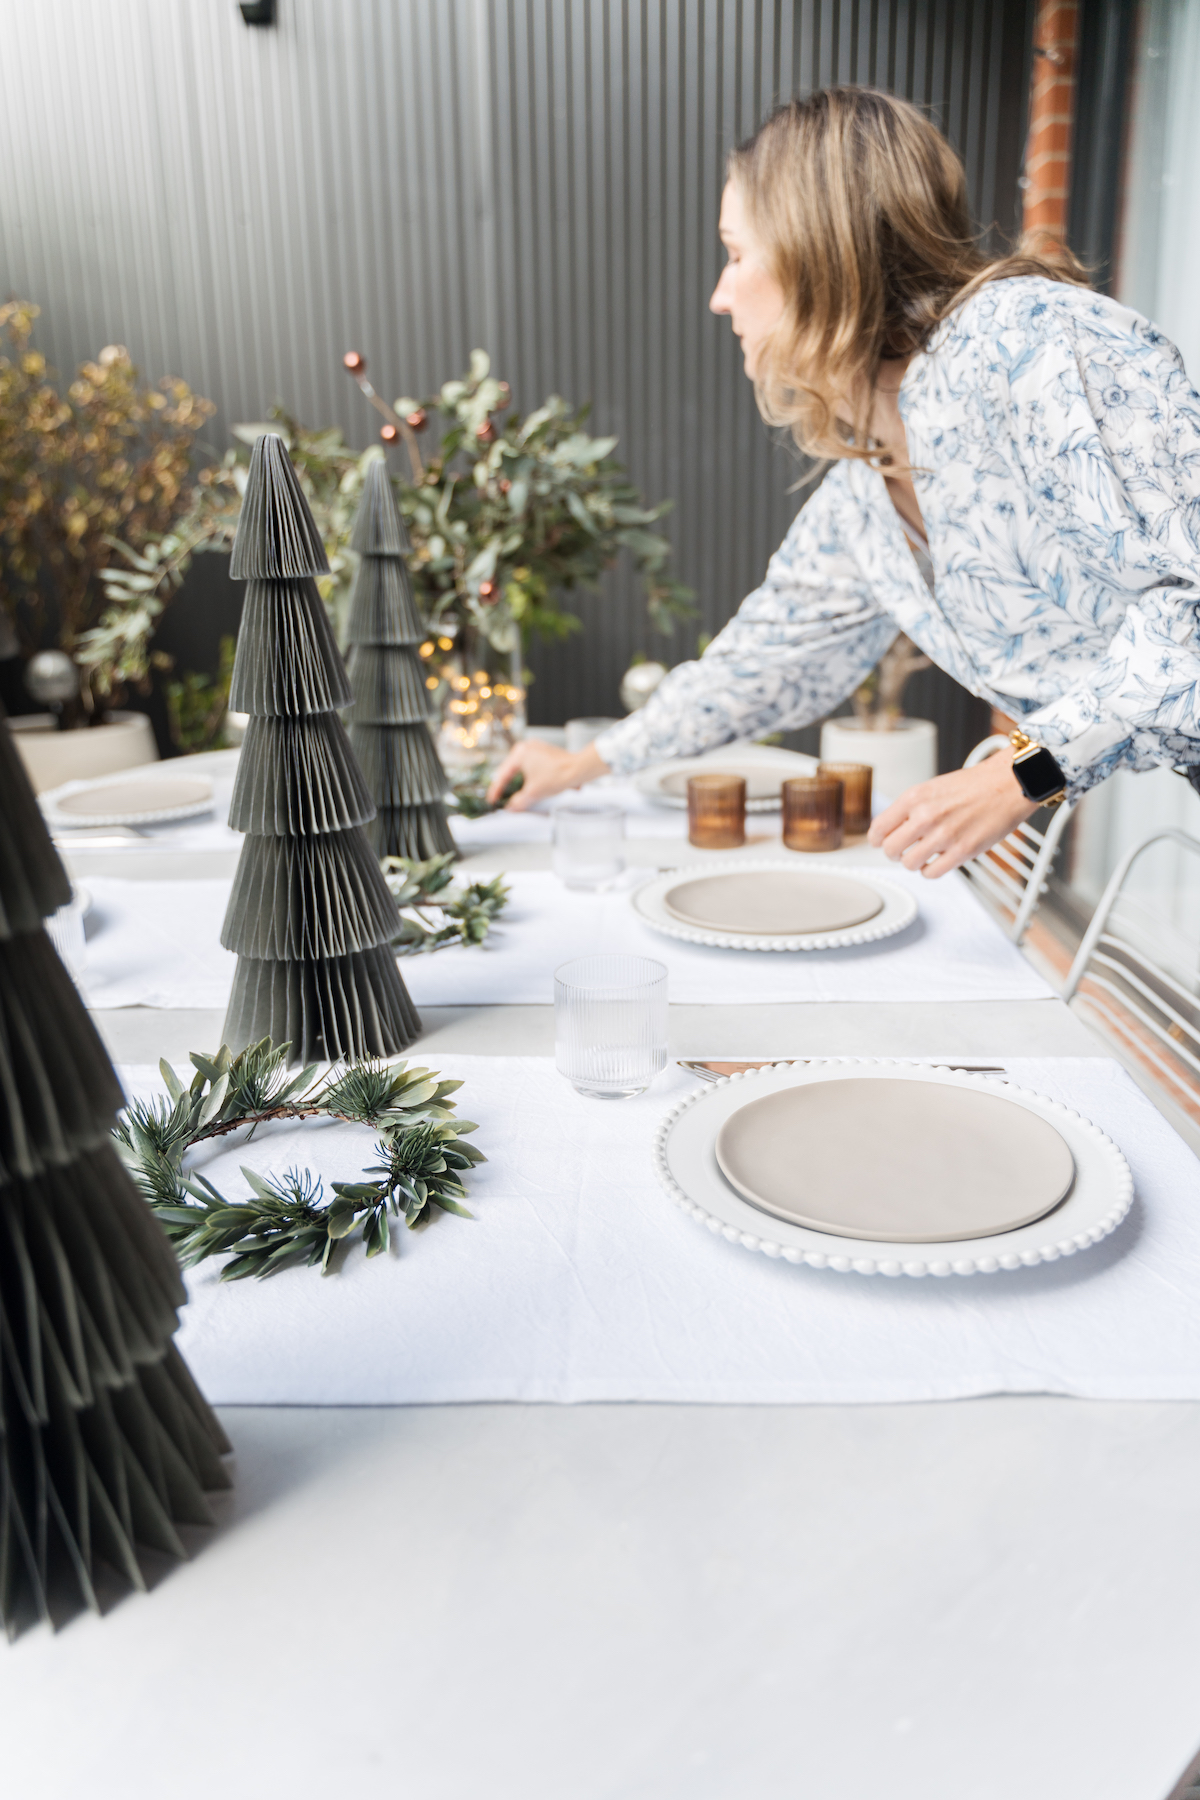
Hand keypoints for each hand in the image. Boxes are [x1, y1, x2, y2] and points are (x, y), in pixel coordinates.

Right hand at [485, 738, 609, 810]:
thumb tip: (510, 808)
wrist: (579, 769)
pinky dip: (526, 775)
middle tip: (500, 798)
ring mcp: (535, 748)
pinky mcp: (544, 752)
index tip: (492, 801)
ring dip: (516, 781)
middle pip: (509, 770)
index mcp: (519, 753)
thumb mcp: (534, 793)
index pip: (502, 775)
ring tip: (512, 793)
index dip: (496, 791)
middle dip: (506, 785)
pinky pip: (529, 765)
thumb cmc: (559, 775)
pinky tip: (527, 785)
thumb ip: (518, 802)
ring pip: (520, 767)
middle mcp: (526, 747)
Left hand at [866, 750, 1037, 877]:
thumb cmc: (971, 786)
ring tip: (922, 855)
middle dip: (894, 853)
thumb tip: (889, 831)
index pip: (878, 828)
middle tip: (902, 850)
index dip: (878, 839)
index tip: (882, 842)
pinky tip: (936, 861)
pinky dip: (930, 871)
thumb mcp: (931, 788)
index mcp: (914, 797)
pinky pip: (931, 873)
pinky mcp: (962, 851)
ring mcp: (944, 835)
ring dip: (913, 863)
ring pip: (909, 864)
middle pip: (890, 850)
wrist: (1006, 785)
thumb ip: (909, 809)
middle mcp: (926, 816)